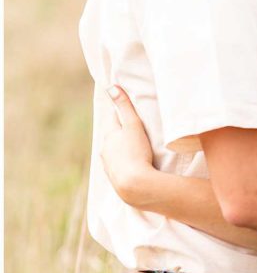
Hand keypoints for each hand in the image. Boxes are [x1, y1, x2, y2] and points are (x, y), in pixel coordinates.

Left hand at [101, 85, 155, 205]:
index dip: (120, 112)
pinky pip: (117, 165)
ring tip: (132, 146)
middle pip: (112, 135)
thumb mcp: (133, 125)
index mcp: (109, 135)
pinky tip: (131, 164)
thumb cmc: (136, 152)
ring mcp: (108, 165)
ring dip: (120, 148)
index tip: (126, 108)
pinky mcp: (114, 178)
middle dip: (120, 130)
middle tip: (132, 126)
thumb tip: (111, 87)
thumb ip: (124, 106)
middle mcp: (105, 150)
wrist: (135, 186)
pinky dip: (123, 162)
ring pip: (113, 152)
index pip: (113, 118)